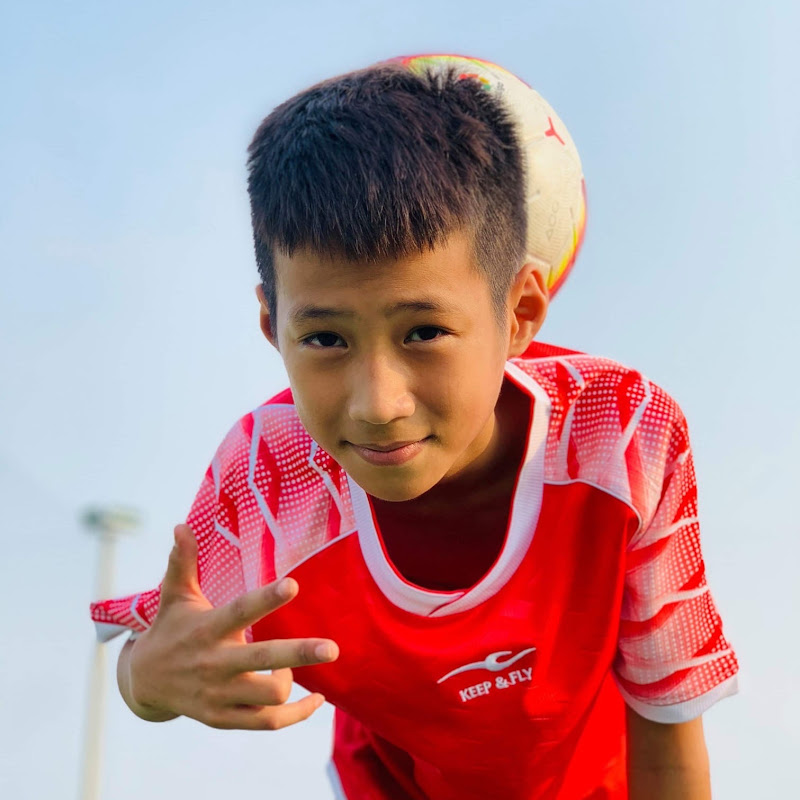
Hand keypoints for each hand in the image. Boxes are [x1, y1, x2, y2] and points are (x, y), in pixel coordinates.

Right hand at [124, 523, 338, 729]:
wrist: (143, 683)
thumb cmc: (169, 628)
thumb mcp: (174, 595)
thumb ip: (183, 562)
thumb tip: (181, 525)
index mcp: (207, 628)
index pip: (239, 611)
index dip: (266, 599)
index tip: (293, 585)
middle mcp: (214, 663)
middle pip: (263, 660)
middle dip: (300, 654)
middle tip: (333, 649)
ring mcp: (219, 694)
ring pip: (268, 696)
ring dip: (290, 680)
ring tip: (292, 665)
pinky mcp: (223, 718)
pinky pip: (267, 723)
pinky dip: (296, 715)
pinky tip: (316, 701)